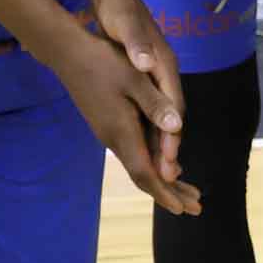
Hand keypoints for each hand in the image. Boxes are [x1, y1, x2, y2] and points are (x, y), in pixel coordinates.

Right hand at [60, 5, 198, 215]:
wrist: (67, 52)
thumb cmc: (102, 62)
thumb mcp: (134, 79)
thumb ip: (156, 105)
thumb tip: (177, 128)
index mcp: (122, 132)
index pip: (145, 173)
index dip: (166, 192)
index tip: (183, 209)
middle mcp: (114, 138)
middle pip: (144, 176)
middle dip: (170, 194)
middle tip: (195, 210)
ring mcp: (109, 132)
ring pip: (139, 165)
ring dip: (164, 181)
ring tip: (187, 194)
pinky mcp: (108, 124)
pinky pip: (134, 153)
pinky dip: (153, 164)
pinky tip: (166, 165)